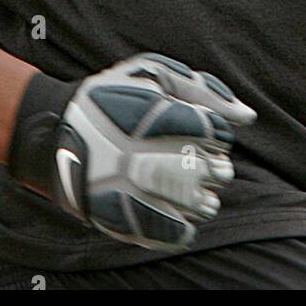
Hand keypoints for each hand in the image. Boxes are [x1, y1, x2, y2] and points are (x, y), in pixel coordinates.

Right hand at [8, 52, 256, 250]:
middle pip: (205, 168)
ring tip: (200, 193)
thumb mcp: (154, 74)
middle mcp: (140, 150)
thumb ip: (204, 90)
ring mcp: (128, 187)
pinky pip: (169, 231)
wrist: (58, 132)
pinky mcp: (121, 216)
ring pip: (192, 202)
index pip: (211, 129)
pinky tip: (182, 216)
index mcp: (151, 112)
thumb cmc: (115, 96)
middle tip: (209, 165)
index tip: (206, 133)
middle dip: (214, 168)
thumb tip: (248, 117)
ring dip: (204, 199)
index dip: (215, 132)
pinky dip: (183, 227)